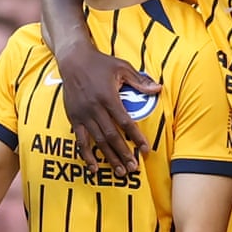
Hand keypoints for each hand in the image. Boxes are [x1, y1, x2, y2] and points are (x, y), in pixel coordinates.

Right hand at [57, 42, 160, 175]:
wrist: (73, 60)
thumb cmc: (101, 63)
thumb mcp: (122, 67)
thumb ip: (140, 81)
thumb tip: (158, 89)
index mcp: (108, 96)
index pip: (125, 122)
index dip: (136, 137)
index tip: (145, 149)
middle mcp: (95, 108)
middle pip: (112, 136)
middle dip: (124, 153)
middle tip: (133, 168)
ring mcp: (83, 114)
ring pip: (97, 141)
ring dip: (109, 157)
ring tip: (120, 171)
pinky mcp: (73, 118)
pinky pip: (80, 140)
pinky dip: (87, 155)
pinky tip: (94, 167)